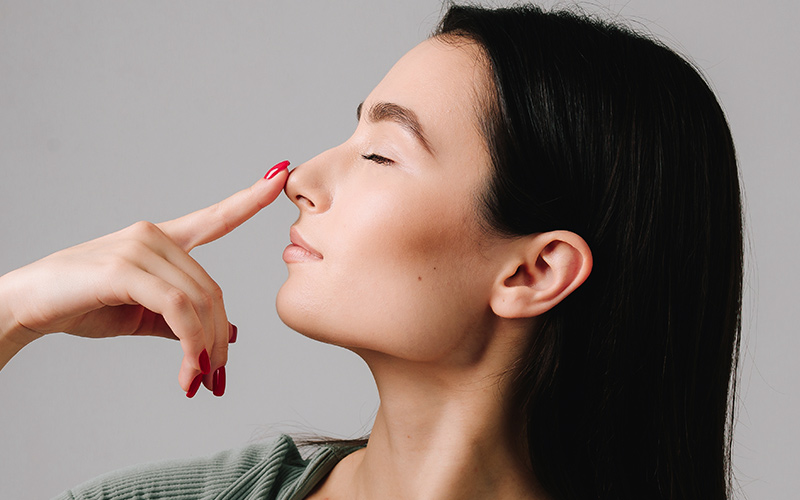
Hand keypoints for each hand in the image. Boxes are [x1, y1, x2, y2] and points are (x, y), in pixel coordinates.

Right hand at [0, 161, 289, 395]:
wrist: (26, 307)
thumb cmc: (82, 305)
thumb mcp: (141, 315)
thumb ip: (184, 319)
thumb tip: (230, 332)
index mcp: (161, 240)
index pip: (215, 218)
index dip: (250, 198)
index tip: (280, 173)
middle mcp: (154, 235)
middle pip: (212, 289)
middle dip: (218, 339)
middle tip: (216, 377)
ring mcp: (139, 247)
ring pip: (199, 301)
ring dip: (205, 349)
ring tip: (198, 381)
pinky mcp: (124, 268)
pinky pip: (177, 308)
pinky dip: (189, 342)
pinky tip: (187, 368)